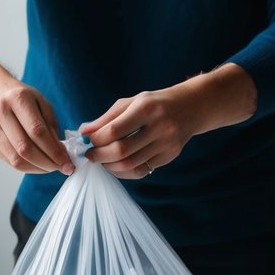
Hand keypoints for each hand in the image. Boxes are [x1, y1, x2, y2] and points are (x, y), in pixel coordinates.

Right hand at [0, 77, 72, 174]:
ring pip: (16, 159)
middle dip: (48, 163)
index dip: (54, 151)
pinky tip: (38, 165)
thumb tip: (60, 152)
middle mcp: (0, 113)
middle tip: (62, 167)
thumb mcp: (41, 102)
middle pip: (25, 148)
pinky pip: (9, 161)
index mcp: (17, 99)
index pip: (37, 131)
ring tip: (52, 167)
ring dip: (38, 168)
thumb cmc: (22, 98)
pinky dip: (27, 167)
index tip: (68, 163)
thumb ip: (51, 126)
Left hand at [80, 63, 257, 179]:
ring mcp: (167, 144)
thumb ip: (107, 118)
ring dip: (110, 166)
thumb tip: (83, 133)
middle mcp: (159, 127)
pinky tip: (117, 165)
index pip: (114, 131)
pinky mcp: (170, 156)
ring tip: (102, 161)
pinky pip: (142, 170)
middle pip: (121, 151)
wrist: (191, 107)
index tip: (87, 141)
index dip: (96, 140)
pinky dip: (125, 171)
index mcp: (146, 109)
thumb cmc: (155, 103)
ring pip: (130, 164)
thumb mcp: (131, 103)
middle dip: (100, 156)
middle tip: (90, 155)